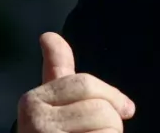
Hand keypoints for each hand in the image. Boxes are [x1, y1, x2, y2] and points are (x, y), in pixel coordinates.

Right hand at [17, 32, 134, 132]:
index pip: (85, 84)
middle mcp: (32, 122)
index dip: (113, 97)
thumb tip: (48, 35)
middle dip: (112, 123)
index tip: (127, 109)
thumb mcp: (55, 105)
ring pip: (108, 128)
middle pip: (101, 107)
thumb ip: (56, 72)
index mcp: (32, 102)